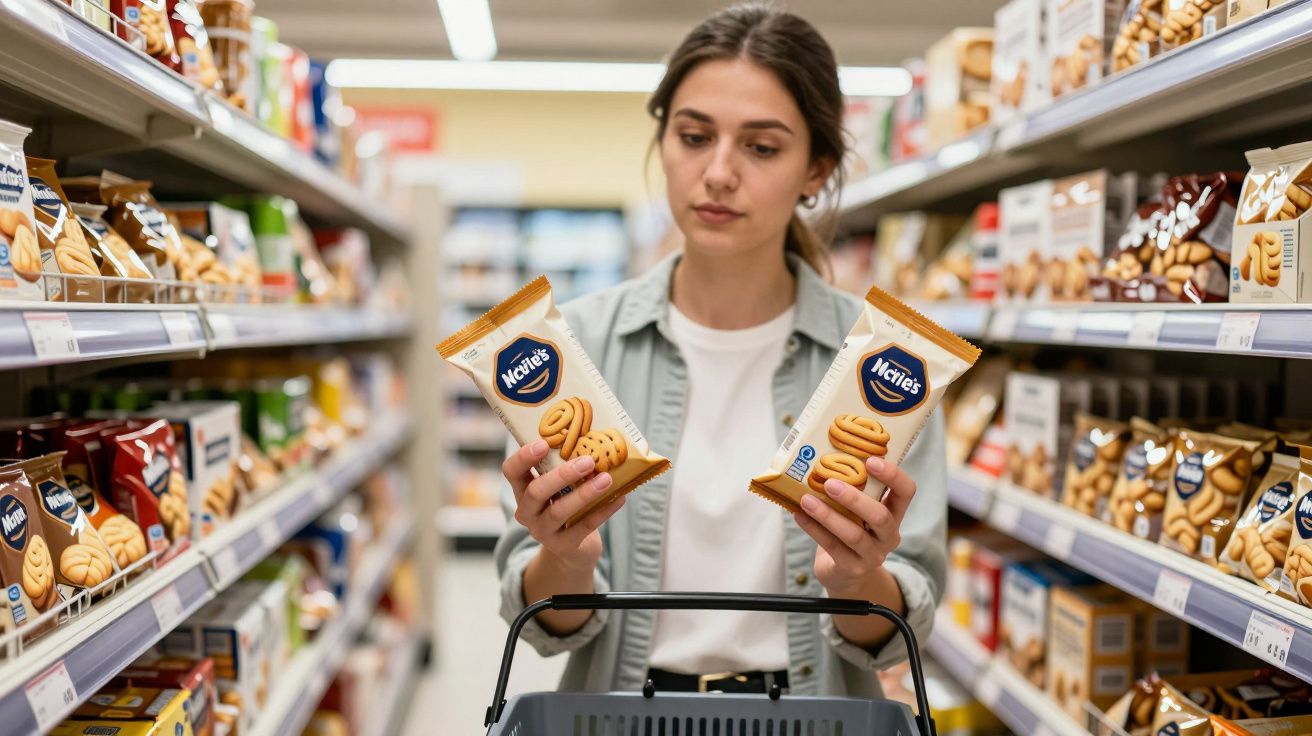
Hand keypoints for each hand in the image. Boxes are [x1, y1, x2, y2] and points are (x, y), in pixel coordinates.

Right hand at [503, 439, 623, 571]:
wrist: (573, 548)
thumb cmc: (566, 504)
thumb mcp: (559, 487)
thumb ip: (564, 467)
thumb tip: (594, 436)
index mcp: (523, 490)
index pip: (512, 471)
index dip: (523, 457)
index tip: (543, 443)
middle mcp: (527, 511)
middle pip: (536, 492)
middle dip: (561, 475)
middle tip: (587, 461)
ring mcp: (542, 531)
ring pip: (559, 511)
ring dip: (584, 493)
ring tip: (606, 479)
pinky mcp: (562, 546)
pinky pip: (583, 527)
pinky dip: (603, 511)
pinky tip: (619, 498)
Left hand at [793, 456, 915, 598]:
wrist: (845, 573)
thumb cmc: (851, 528)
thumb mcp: (858, 510)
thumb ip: (853, 489)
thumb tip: (821, 454)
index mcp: (894, 514)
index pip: (906, 492)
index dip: (893, 475)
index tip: (871, 460)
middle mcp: (889, 535)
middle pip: (880, 516)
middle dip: (854, 498)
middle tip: (830, 483)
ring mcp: (873, 555)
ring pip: (854, 534)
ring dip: (828, 515)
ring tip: (806, 499)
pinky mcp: (852, 568)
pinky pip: (833, 547)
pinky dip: (814, 529)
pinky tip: (799, 515)